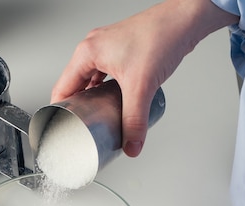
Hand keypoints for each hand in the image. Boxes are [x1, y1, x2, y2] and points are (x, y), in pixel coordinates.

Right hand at [51, 0, 237, 156]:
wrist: (184, 20)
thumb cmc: (161, 36)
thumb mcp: (142, 86)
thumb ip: (134, 120)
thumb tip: (131, 145)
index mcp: (88, 53)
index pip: (62, 88)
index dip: (59, 111)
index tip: (62, 127)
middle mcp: (94, 48)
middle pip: (74, 85)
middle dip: (78, 107)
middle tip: (81, 126)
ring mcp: (107, 48)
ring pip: (90, 79)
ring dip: (92, 98)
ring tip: (96, 117)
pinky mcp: (121, 51)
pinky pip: (104, 74)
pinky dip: (105, 89)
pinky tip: (114, 100)